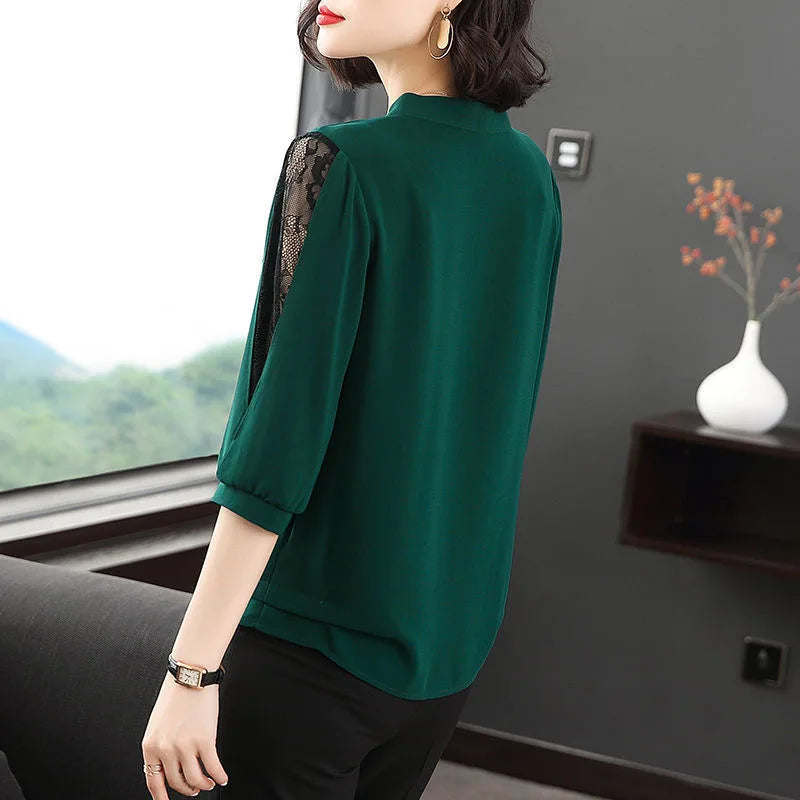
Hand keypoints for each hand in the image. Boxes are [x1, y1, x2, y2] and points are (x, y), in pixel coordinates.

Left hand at [142, 671, 228, 797]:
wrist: (191, 675)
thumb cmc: (176, 694)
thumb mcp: (158, 723)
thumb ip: (160, 744)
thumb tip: (169, 765)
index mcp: (150, 746)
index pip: (153, 781)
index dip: (161, 796)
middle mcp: (165, 749)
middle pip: (177, 782)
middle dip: (188, 788)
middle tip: (196, 787)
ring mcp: (185, 746)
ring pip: (195, 779)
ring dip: (204, 784)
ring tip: (209, 782)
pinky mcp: (205, 740)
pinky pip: (213, 767)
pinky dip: (219, 776)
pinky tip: (222, 776)